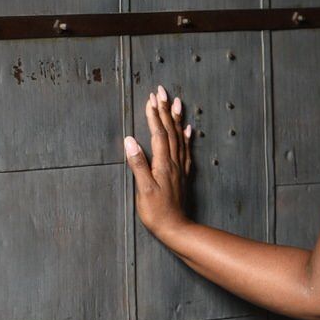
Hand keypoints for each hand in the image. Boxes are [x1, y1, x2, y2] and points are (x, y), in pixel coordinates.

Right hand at [124, 84, 192, 239]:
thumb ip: (137, 164)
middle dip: (165, 109)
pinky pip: (186, 150)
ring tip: (176, 102)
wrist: (176, 229)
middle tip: (161, 91)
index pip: (158, 133)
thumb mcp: (143, 189)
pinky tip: (189, 129)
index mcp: (163, 164)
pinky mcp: (183, 175)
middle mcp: (174, 162)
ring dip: (176, 118)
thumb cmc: (157, 212)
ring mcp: (180, 168)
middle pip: (170, 130)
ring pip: (179, 137)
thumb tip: (130, 140)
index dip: (154, 115)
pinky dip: (187, 137)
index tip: (150, 98)